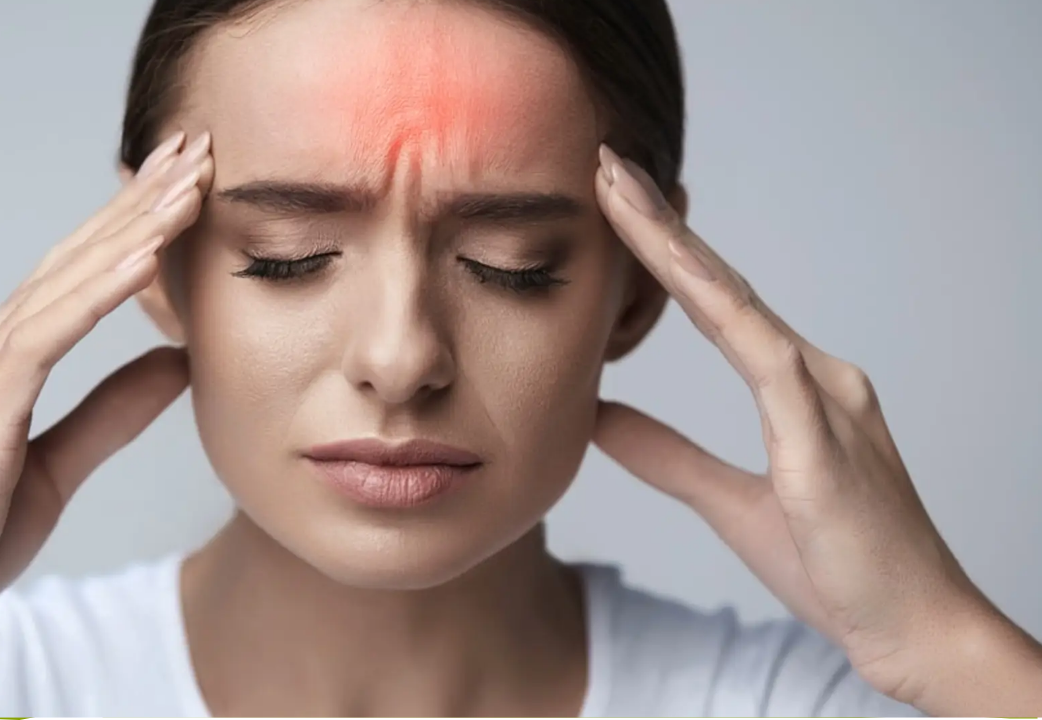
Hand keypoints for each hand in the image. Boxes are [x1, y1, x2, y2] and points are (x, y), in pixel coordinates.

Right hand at [0, 131, 212, 691]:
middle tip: (194, 148)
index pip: (71, 280)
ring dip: (130, 230)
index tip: (182, 187)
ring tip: (188, 182)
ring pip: (60, 286)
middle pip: (69, 262)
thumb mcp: (56, 471)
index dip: (128, 229)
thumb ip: (111, 413)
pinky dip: (95, 295)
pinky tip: (142, 258)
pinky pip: (42, 341)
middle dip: (136, 202)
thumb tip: (175, 363)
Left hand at [588, 146, 1040, 712]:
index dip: (663, 252)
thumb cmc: (837, 567)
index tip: (614, 203)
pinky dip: (724, 316)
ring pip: (737, 305)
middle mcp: (816, 375)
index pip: (715, 302)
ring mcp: (827, 399)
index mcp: (796, 386)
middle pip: (722, 285)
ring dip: (676, 248)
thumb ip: (665, 455)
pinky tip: (679, 276)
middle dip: (661, 224)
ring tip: (623, 193)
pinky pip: (767, 364)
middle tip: (607, 165)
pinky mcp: (824, 440)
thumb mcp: (726, 503)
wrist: (913, 629)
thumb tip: (597, 416)